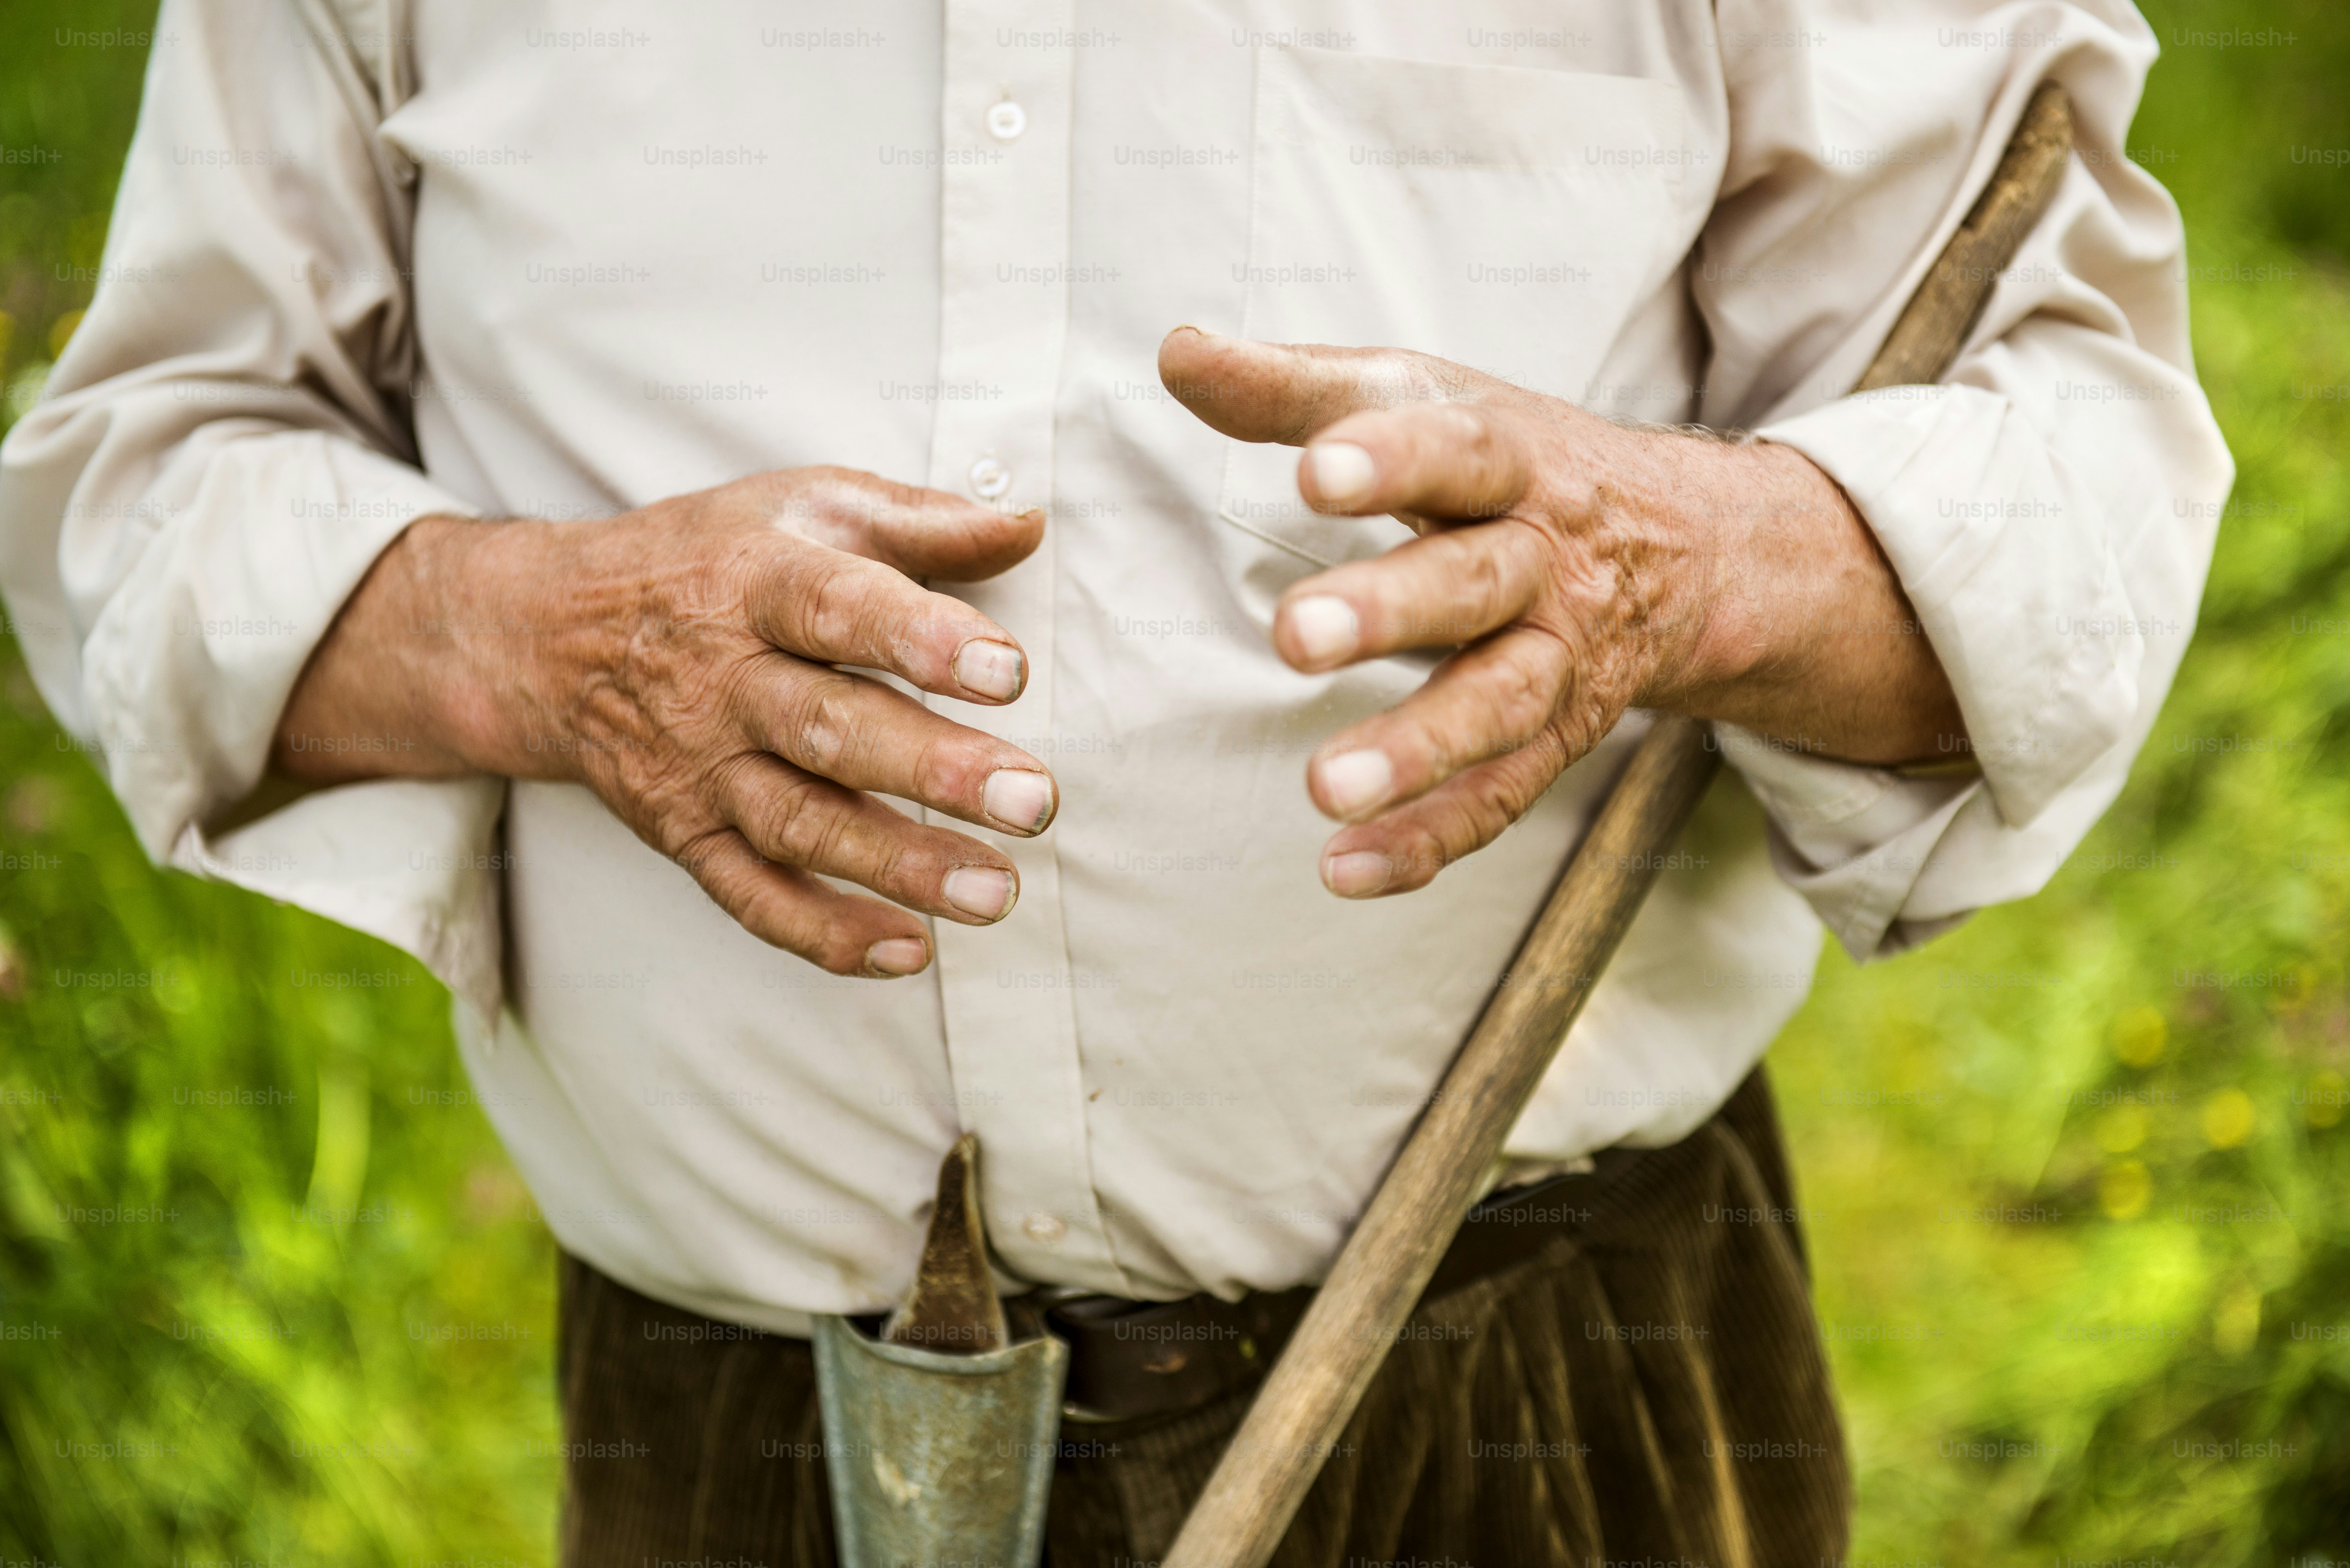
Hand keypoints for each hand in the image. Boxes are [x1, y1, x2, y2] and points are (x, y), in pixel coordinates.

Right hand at [277, 467, 1055, 977]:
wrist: (553, 633)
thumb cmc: (713, 560)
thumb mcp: (805, 505)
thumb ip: (923, 520)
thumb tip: (1031, 524)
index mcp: (756, 581)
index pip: (840, 607)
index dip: (925, 639)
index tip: (1011, 673)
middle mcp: (722, 681)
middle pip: (829, 729)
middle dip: (934, 771)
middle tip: (1035, 802)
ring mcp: (700, 767)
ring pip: (801, 826)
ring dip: (900, 866)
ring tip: (998, 893)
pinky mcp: (683, 834)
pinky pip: (751, 896)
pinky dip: (824, 933)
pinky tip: (908, 952)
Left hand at [1157, 327, 1961, 898]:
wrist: (1676, 545)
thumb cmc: (1503, 461)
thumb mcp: (1418, 398)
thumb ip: (1295, 387)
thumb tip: (1178, 349)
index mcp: (1511, 463)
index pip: (1456, 451)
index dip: (1388, 459)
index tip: (1312, 469)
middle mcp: (1547, 564)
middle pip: (1475, 586)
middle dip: (1390, 612)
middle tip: (1293, 637)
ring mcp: (1560, 661)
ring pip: (1497, 707)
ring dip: (1415, 750)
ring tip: (1324, 786)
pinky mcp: (1554, 742)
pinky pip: (1497, 802)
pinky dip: (1425, 842)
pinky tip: (1343, 872)